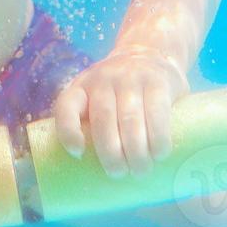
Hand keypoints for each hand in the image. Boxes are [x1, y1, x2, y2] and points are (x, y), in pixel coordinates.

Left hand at [52, 48, 188, 177]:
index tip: (78, 154)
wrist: (149, 51)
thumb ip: (92, 122)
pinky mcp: (157, 81)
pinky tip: (160, 152)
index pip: (66, 107)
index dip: (68, 131)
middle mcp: (102, 79)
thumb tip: (90, 175)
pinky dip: (158, 136)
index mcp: (81, 86)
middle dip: (111, 153)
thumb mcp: (97, 95)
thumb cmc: (118, 89)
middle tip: (119, 173)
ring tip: (141, 169)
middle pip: (102, 119)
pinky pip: (157, 112)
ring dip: (136, 150)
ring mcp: (130, 77)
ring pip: (130, 118)